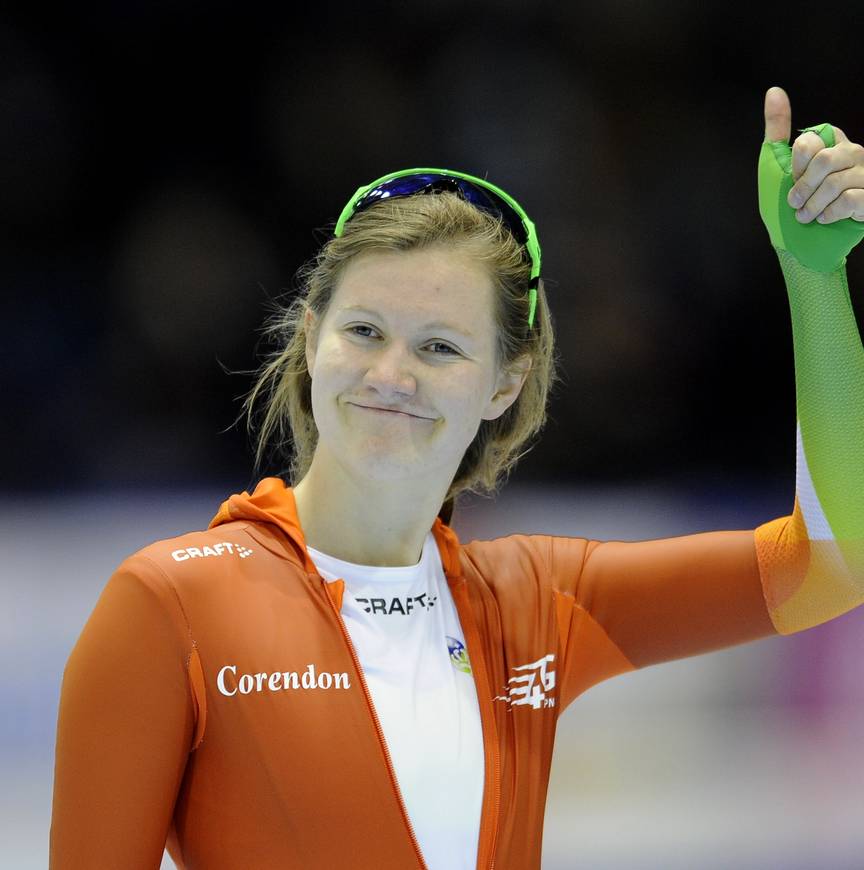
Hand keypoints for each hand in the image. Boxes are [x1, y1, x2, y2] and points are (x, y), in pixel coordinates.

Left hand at [764, 86, 863, 223]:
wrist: (799, 244)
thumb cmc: (788, 204)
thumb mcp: (775, 166)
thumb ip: (777, 129)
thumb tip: (774, 92)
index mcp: (830, 142)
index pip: (810, 143)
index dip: (795, 166)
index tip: (791, 180)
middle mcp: (851, 154)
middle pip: (824, 161)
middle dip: (802, 187)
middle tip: (794, 203)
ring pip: (835, 183)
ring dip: (812, 205)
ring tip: (805, 216)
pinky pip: (849, 201)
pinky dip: (829, 214)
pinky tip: (824, 219)